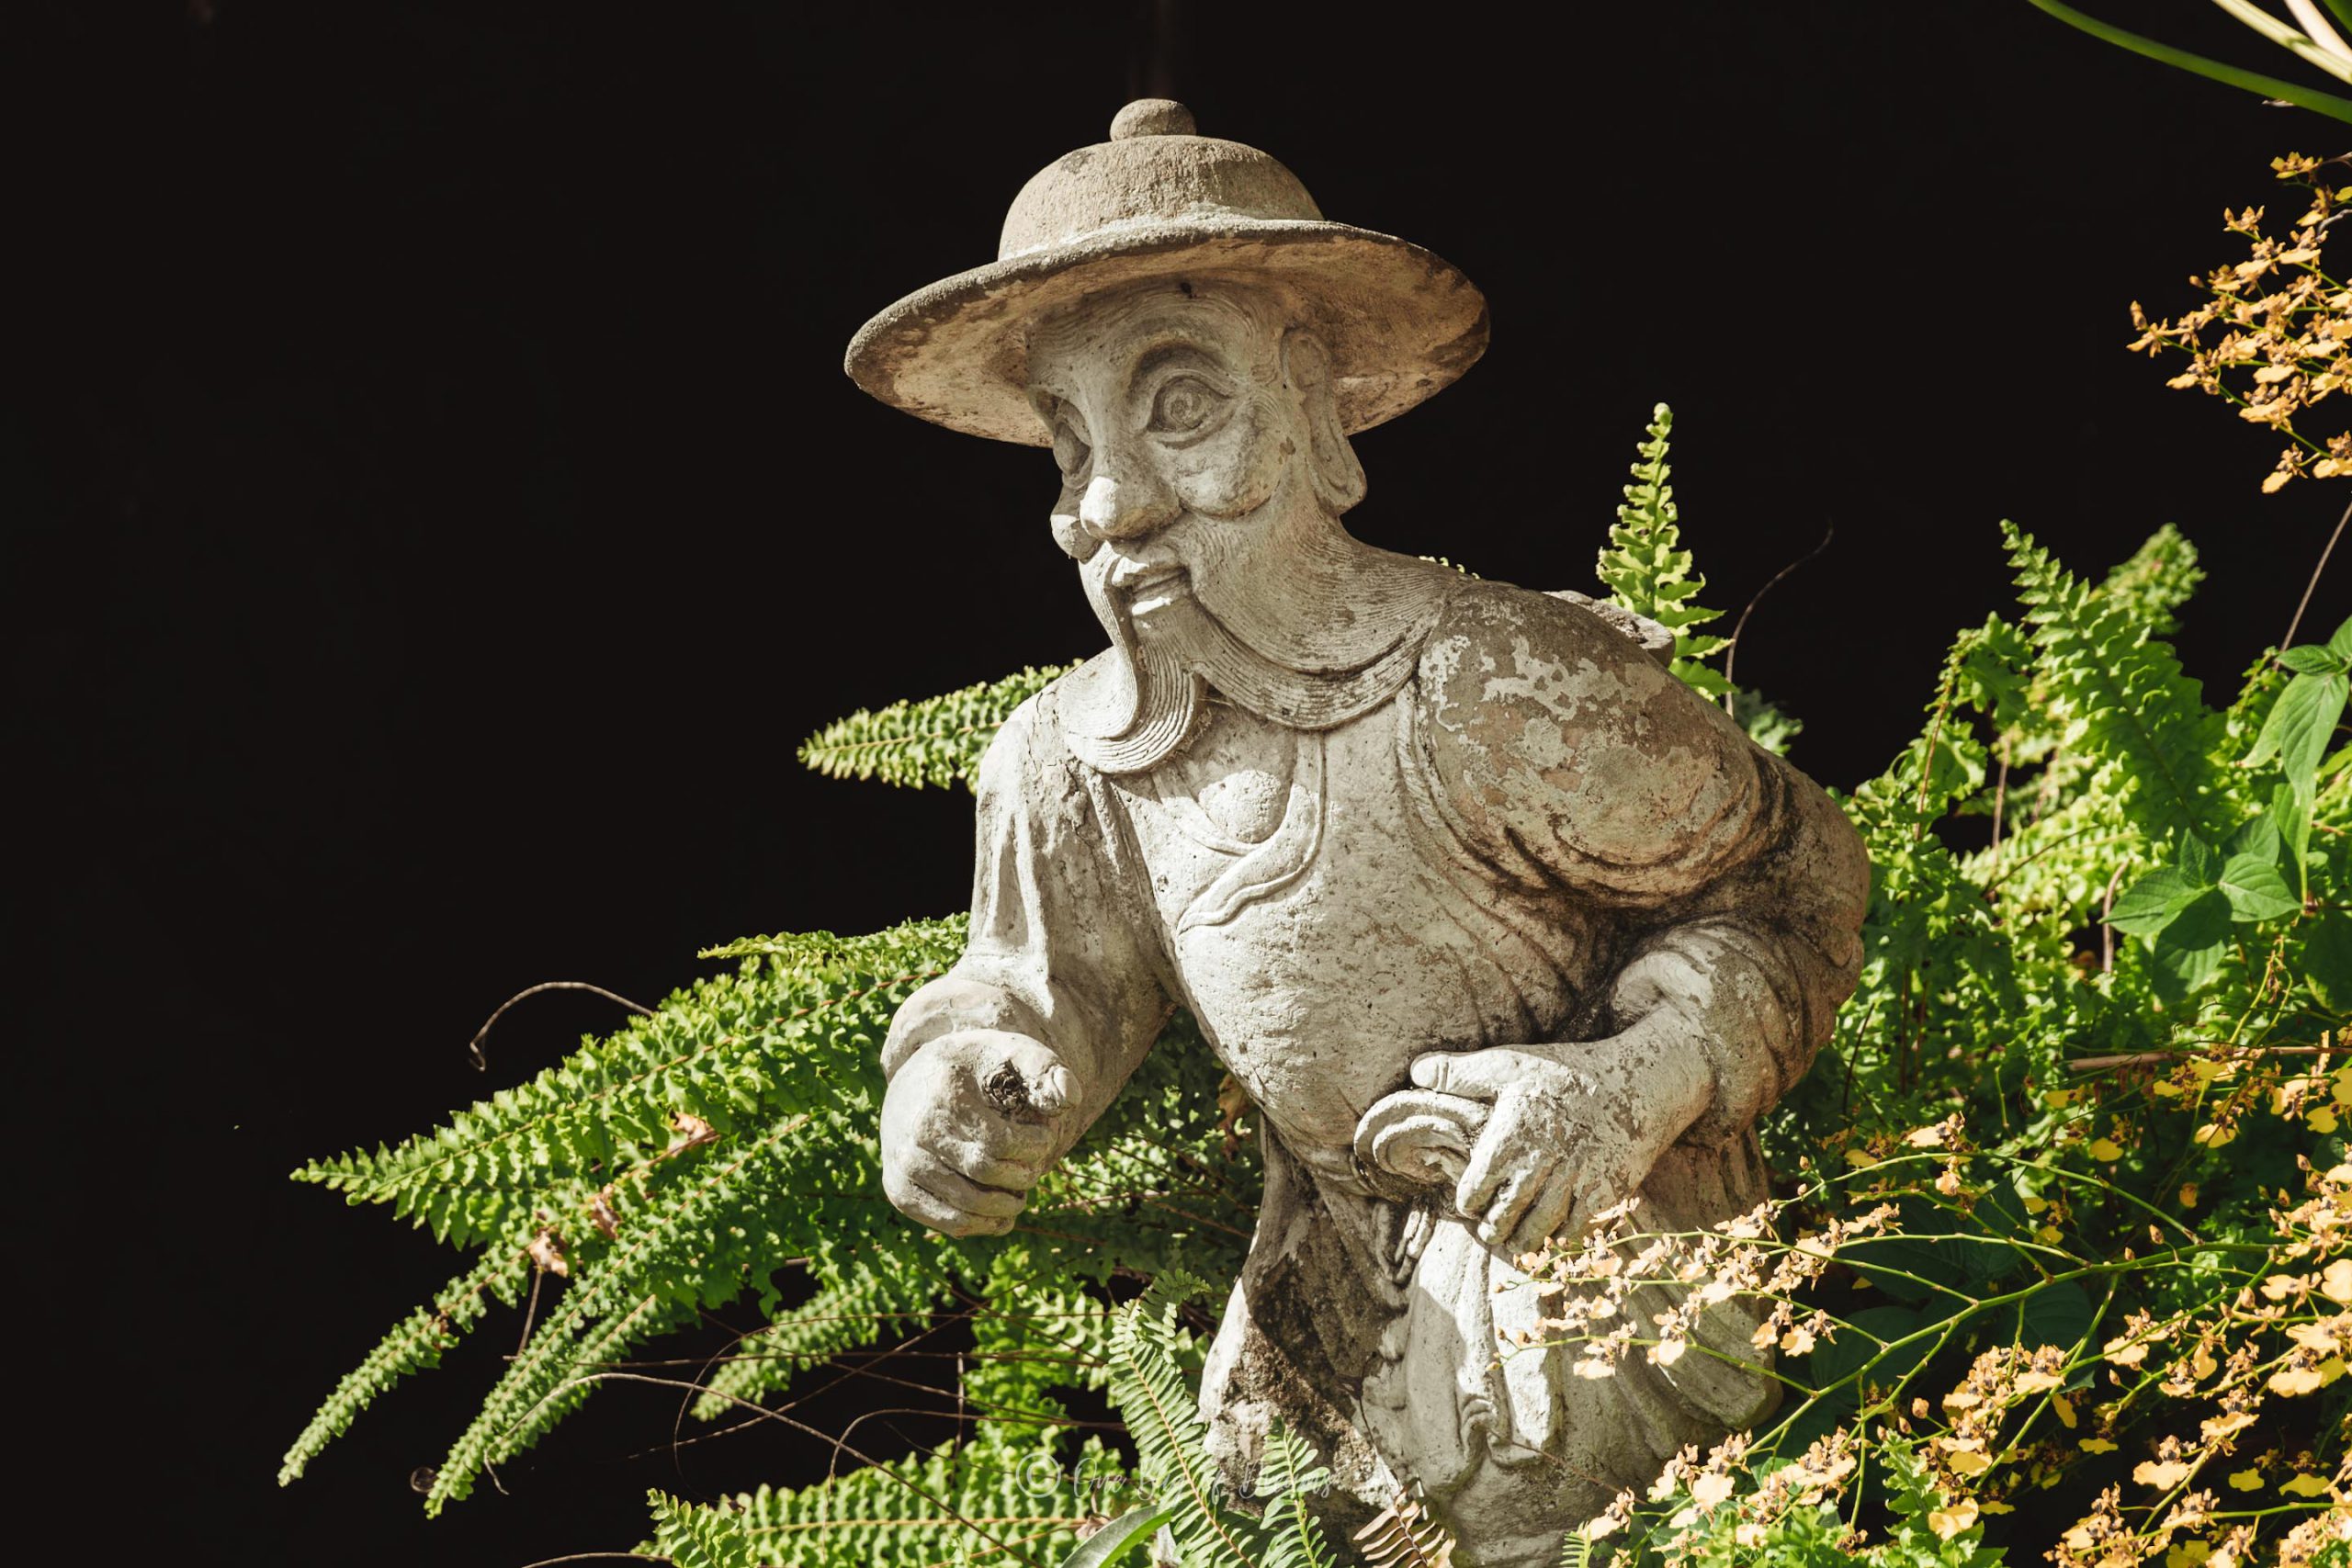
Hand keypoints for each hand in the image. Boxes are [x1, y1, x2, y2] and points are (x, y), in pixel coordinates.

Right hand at [880, 1030, 1079, 1237]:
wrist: (917, 1083)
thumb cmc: (975, 1070)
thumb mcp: (1009, 1053)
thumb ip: (1045, 1070)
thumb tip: (1070, 1097)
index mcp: (942, 1093)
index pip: (998, 1139)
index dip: (1033, 1147)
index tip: (1047, 1137)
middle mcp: (914, 1130)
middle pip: (983, 1171)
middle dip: (1022, 1176)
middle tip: (1035, 1169)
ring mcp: (901, 1163)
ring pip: (966, 1205)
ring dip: (1006, 1206)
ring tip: (1022, 1194)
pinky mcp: (898, 1190)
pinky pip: (948, 1222)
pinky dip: (983, 1225)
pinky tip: (1003, 1215)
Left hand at [1405, 1040, 1702, 1257]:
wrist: (1639, 1083)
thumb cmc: (1567, 1071)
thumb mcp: (1510, 1063)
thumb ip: (1460, 1072)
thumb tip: (1416, 1071)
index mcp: (1510, 1138)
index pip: (1474, 1192)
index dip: (1468, 1201)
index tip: (1472, 1201)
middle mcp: (1539, 1165)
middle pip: (1503, 1219)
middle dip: (1493, 1228)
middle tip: (1491, 1227)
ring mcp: (1574, 1181)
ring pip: (1537, 1232)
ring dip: (1522, 1240)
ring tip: (1515, 1239)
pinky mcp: (1605, 1192)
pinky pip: (1576, 1232)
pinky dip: (1560, 1239)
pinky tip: (1554, 1233)